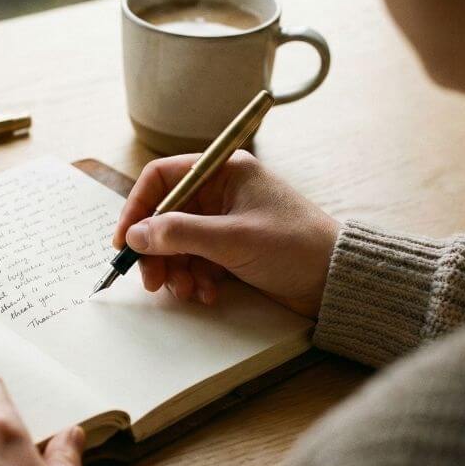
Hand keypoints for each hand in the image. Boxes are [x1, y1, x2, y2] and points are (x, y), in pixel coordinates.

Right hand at [113, 151, 338, 317]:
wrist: (338, 280)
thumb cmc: (295, 246)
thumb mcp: (232, 239)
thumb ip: (179, 234)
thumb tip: (136, 235)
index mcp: (222, 171)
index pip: (162, 178)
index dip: (138, 207)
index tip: (125, 240)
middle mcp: (220, 191)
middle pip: (166, 215)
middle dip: (156, 249)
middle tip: (151, 279)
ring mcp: (225, 221)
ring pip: (179, 242)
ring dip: (176, 269)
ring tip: (186, 291)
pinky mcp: (232, 248)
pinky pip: (197, 259)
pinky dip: (195, 278)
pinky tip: (207, 294)